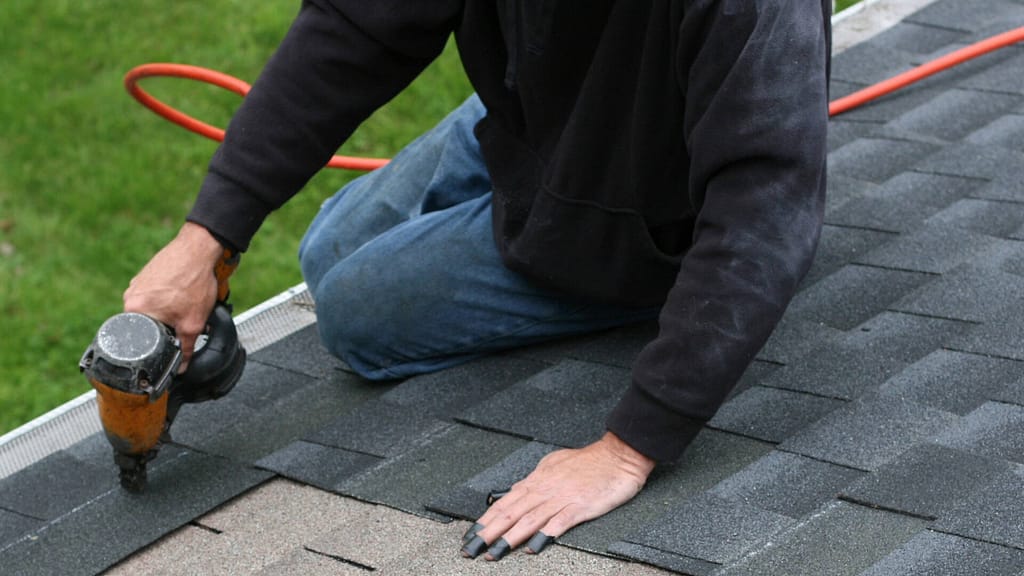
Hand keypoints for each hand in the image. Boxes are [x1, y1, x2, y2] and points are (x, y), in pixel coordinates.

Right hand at [123, 222, 224, 367]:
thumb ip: (185, 348)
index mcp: (134, 310)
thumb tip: (181, 367)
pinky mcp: (147, 275)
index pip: (139, 340)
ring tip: (184, 303)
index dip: (156, 347)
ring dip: (169, 312)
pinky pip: (156, 296)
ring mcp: (138, 284)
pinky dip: (169, 299)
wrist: (199, 248)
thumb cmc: (194, 281)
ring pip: (153, 310)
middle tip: (182, 318)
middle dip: (166, 327)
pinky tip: (183, 293)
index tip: (167, 347)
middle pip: (147, 325)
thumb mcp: (193, 322)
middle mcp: (130, 296)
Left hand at [463, 431, 655, 560]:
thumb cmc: (589, 460)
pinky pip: (560, 522)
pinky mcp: (581, 506)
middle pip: (511, 512)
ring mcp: (563, 498)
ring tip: (494, 552)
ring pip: (529, 519)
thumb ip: (535, 479)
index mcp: (538, 480)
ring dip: (509, 537)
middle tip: (471, 549)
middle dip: (489, 532)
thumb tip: (516, 489)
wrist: (619, 455)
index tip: (470, 534)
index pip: (504, 502)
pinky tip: (534, 546)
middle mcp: (545, 489)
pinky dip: (545, 534)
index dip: (485, 519)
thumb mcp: (554, 464)